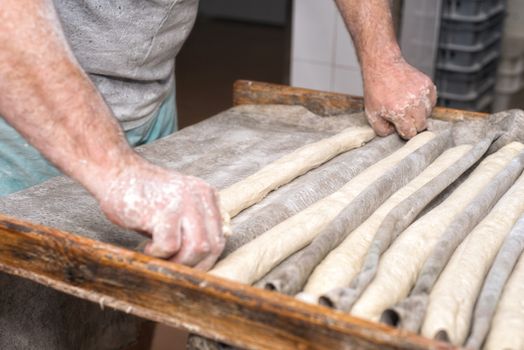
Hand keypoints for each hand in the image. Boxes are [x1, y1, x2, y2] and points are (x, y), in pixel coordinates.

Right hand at [97, 159, 224, 269]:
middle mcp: (200, 197)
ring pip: (198, 248)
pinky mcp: (164, 211)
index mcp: (207, 196)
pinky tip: (148, 247)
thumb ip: (193, 228)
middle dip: (193, 265)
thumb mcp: (177, 208)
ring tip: (160, 257)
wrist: (116, 172)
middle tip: (172, 267)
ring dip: (178, 263)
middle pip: (212, 246)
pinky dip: (159, 254)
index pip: (218, 239)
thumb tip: (205, 257)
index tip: (187, 267)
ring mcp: (184, 202)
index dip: (204, 260)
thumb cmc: (143, 195)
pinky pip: (171, 246)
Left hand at [362, 57, 436, 138]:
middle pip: (421, 125)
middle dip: (412, 123)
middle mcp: (413, 103)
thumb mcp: (372, 114)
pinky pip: (432, 101)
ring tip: (407, 104)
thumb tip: (395, 134)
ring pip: (428, 113)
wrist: (383, 67)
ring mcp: (422, 93)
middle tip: (403, 116)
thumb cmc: (376, 91)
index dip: (404, 131)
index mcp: (399, 112)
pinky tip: (413, 97)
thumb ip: (382, 130)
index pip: (410, 133)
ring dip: (419, 113)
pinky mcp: (428, 84)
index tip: (400, 126)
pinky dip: (425, 102)